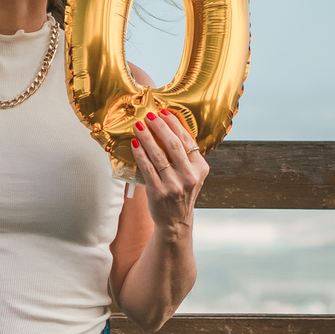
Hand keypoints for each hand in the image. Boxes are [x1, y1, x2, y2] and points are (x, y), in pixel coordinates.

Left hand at [130, 109, 208, 232]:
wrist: (175, 221)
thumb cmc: (181, 192)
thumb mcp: (192, 174)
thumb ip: (186, 156)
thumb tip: (168, 127)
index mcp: (200, 168)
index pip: (187, 140)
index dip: (174, 124)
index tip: (164, 112)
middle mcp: (189, 176)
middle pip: (173, 145)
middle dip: (160, 127)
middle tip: (149, 116)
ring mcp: (173, 185)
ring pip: (158, 155)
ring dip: (147, 138)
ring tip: (139, 126)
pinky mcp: (158, 192)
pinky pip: (147, 168)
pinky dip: (140, 154)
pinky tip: (134, 144)